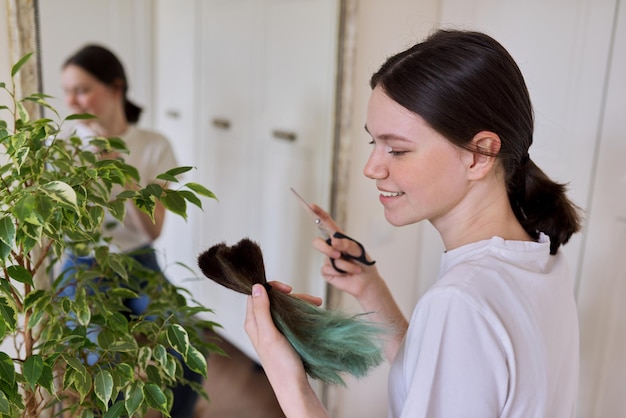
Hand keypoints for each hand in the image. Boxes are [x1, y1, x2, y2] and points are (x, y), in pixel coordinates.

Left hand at [245, 283, 328, 416]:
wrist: (293, 386)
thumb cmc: (281, 363)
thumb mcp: (270, 334)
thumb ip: (262, 311)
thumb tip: (256, 286)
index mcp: (253, 322)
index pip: (256, 294)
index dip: (271, 287)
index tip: (289, 290)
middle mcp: (260, 324)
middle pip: (273, 299)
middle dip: (292, 296)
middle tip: (311, 300)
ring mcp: (272, 329)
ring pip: (283, 307)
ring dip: (299, 303)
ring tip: (317, 304)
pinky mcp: (283, 335)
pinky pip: (290, 316)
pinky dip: (301, 312)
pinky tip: (313, 313)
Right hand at [309, 205, 381, 298]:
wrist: (367, 282)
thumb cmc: (364, 264)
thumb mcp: (359, 251)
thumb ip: (347, 245)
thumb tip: (334, 241)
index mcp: (339, 238)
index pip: (326, 223)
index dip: (318, 214)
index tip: (311, 206)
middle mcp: (331, 247)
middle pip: (318, 242)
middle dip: (326, 248)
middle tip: (338, 254)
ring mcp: (328, 259)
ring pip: (327, 257)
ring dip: (342, 264)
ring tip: (353, 268)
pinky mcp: (327, 271)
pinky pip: (328, 270)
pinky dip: (340, 273)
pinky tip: (347, 275)